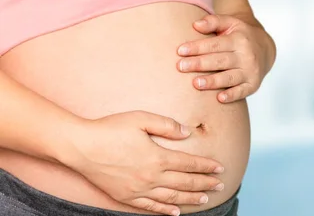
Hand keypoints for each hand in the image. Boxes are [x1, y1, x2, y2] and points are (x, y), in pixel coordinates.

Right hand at [63, 111, 224, 215]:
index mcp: (157, 157)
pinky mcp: (126, 196)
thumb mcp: (141, 119)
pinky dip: (165, 210)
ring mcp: (139, 189)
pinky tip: (176, 212)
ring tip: (206, 199)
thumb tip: (187, 132)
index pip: (189, 164)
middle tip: (221, 184)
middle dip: (205, 183)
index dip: (206, 166)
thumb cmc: (110, 129)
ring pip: (172, 197)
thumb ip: (166, 125)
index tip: (220, 168)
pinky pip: (151, 207)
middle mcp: (151, 176)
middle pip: (185, 182)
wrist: (80, 146)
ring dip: (191, 198)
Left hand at [177, 14, 275, 102]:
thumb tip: (196, 25)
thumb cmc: (240, 36)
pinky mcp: (253, 85)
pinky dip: (232, 95)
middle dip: (200, 64)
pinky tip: (220, 98)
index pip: (215, 44)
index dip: (197, 47)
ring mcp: (250, 71)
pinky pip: (242, 92)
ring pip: (229, 77)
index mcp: (239, 39)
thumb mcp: (230, 23)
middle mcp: (246, 56)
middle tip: (181, 66)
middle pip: (220, 61)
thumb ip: (213, 22)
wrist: (265, 48)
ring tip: (196, 83)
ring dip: (213, 81)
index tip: (180, 51)